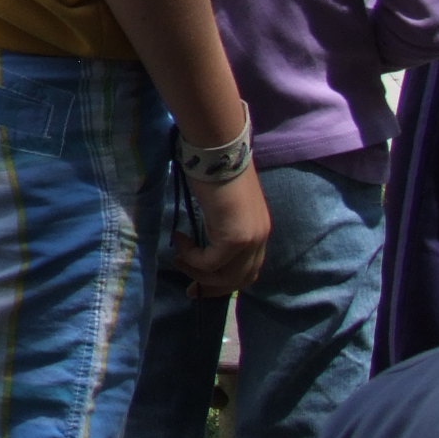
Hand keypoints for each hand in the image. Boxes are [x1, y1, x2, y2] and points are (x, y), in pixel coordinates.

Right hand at [172, 167, 269, 296]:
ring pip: (225, 276)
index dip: (224, 283)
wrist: (217, 150)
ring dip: (198, 273)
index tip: (199, 286)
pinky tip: (179, 238)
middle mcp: (260, 238)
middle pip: (240, 280)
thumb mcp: (222, 204)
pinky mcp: (234, 238)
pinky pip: (210, 262)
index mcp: (259, 230)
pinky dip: (191, 257)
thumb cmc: (215, 168)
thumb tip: (202, 240)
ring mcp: (249, 239)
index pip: (249, 271)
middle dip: (212, 287)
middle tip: (188, 287)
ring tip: (178, 256)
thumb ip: (221, 224)